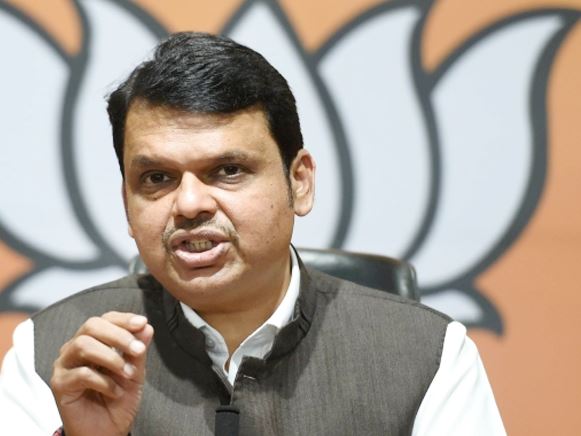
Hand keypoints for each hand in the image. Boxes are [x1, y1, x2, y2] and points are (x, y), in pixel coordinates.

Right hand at [50, 312, 153, 435]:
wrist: (108, 430)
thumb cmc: (119, 399)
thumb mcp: (135, 371)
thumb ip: (138, 350)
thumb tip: (146, 327)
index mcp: (94, 341)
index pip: (105, 319)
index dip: (123, 319)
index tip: (142, 323)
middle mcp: (76, 348)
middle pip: (91, 326)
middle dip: (118, 335)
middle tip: (138, 350)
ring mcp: (65, 365)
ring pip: (83, 345)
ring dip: (111, 358)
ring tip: (128, 374)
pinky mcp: (60, 384)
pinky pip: (81, 374)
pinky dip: (104, 381)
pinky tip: (115, 391)